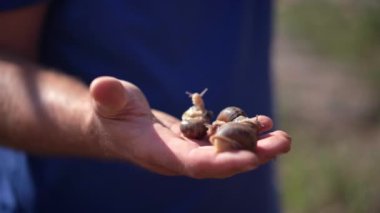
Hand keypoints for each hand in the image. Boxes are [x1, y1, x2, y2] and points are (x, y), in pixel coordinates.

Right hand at [89, 76, 291, 178]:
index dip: (222, 163)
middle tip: (283, 143)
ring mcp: (189, 150)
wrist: (116, 124)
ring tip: (282, 136)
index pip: (194, 165)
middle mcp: (179, 158)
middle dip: (252, 155)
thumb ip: (108, 97)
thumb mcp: (108, 102)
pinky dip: (243, 132)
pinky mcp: (196, 140)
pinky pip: (224, 140)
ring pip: (226, 153)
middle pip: (219, 162)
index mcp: (159, 154)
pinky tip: (262, 122)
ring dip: (256, 145)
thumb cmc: (110, 112)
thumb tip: (103, 85)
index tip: (252, 159)